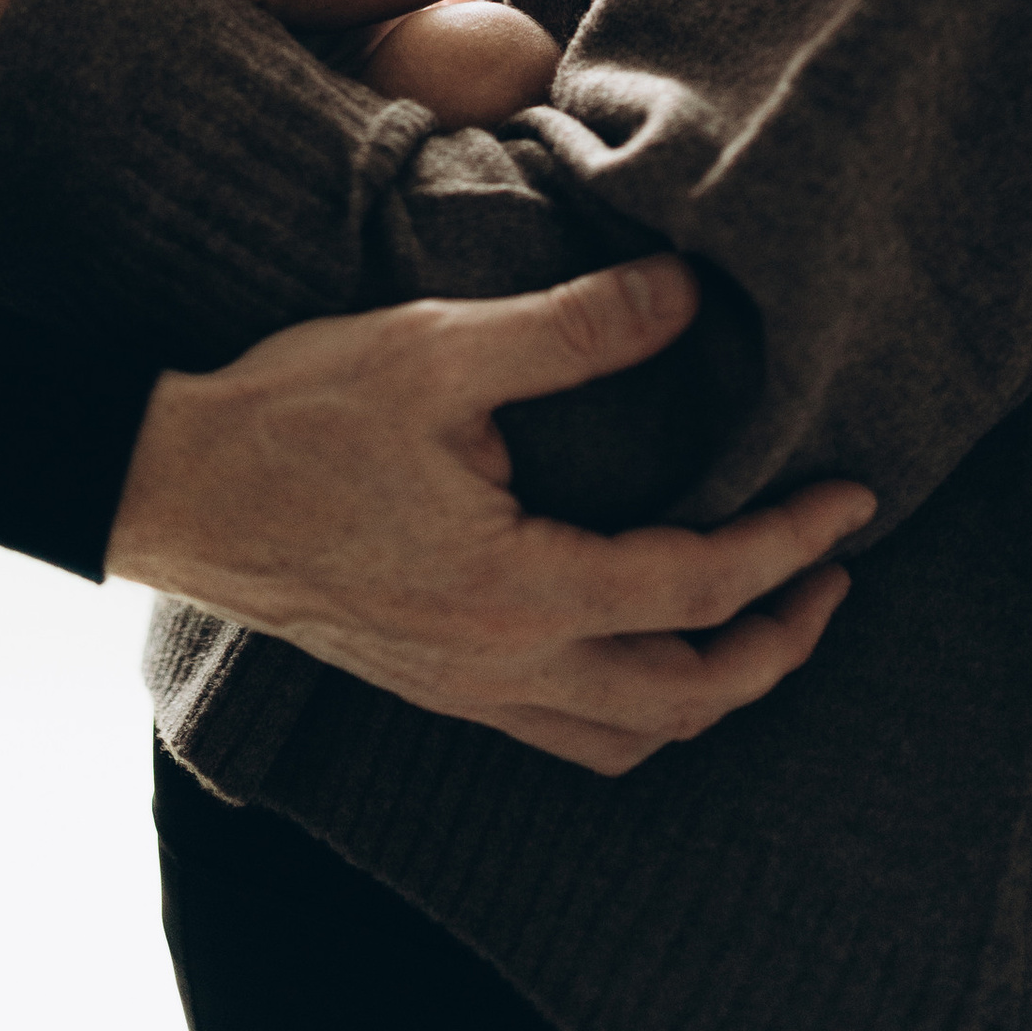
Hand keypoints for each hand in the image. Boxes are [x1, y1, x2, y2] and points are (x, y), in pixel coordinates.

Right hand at [105, 256, 871, 775]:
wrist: (176, 486)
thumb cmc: (297, 411)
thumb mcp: (438, 348)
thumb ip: (574, 327)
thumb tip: (690, 293)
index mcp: (520, 590)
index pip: (700, 587)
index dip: (791, 544)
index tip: (855, 498)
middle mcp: (505, 667)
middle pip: (690, 697)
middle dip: (781, 641)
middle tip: (835, 570)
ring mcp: (468, 691)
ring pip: (636, 737)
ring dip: (718, 690)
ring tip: (764, 616)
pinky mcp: (437, 686)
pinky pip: (573, 737)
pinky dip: (642, 709)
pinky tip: (645, 647)